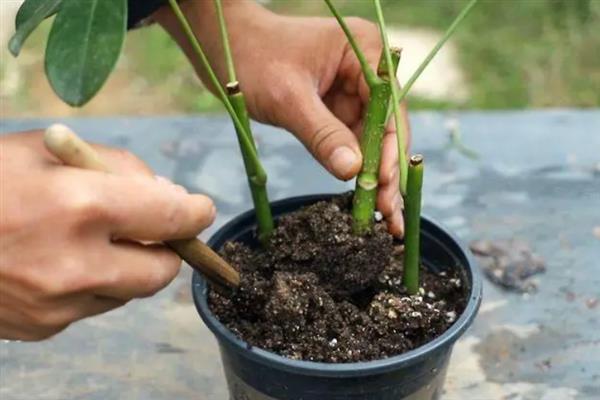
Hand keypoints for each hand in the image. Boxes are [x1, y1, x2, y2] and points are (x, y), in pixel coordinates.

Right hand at [0, 131, 214, 339]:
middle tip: (153, 229)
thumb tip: (169, 196)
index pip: (172, 216)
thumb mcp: (47, 150)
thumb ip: (118, 169)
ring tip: (91, 240)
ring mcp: (58, 304)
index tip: (199, 209)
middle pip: (162, 270)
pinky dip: (94, 285)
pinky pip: (94, 306)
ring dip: (127, 267)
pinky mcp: (44, 328)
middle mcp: (76, 264)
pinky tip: (61, 262)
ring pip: (129, 292)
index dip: (194, 211)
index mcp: (81, 205)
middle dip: (167, 248)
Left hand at [155, 0, 408, 236]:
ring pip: (373, 139)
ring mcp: (354, 89)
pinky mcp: (338, 106)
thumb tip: (352, 172)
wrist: (225, 45)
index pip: (388, 107)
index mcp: (364, 51)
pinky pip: (353, 140)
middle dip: (387, 172)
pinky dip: (357, 169)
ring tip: (383, 219)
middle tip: (390, 216)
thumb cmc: (252, 58)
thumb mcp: (288, 99)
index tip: (383, 186)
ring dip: (376, 178)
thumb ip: (322, 134)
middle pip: (387, 127)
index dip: (389, 149)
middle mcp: (367, 69)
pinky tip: (363, 199)